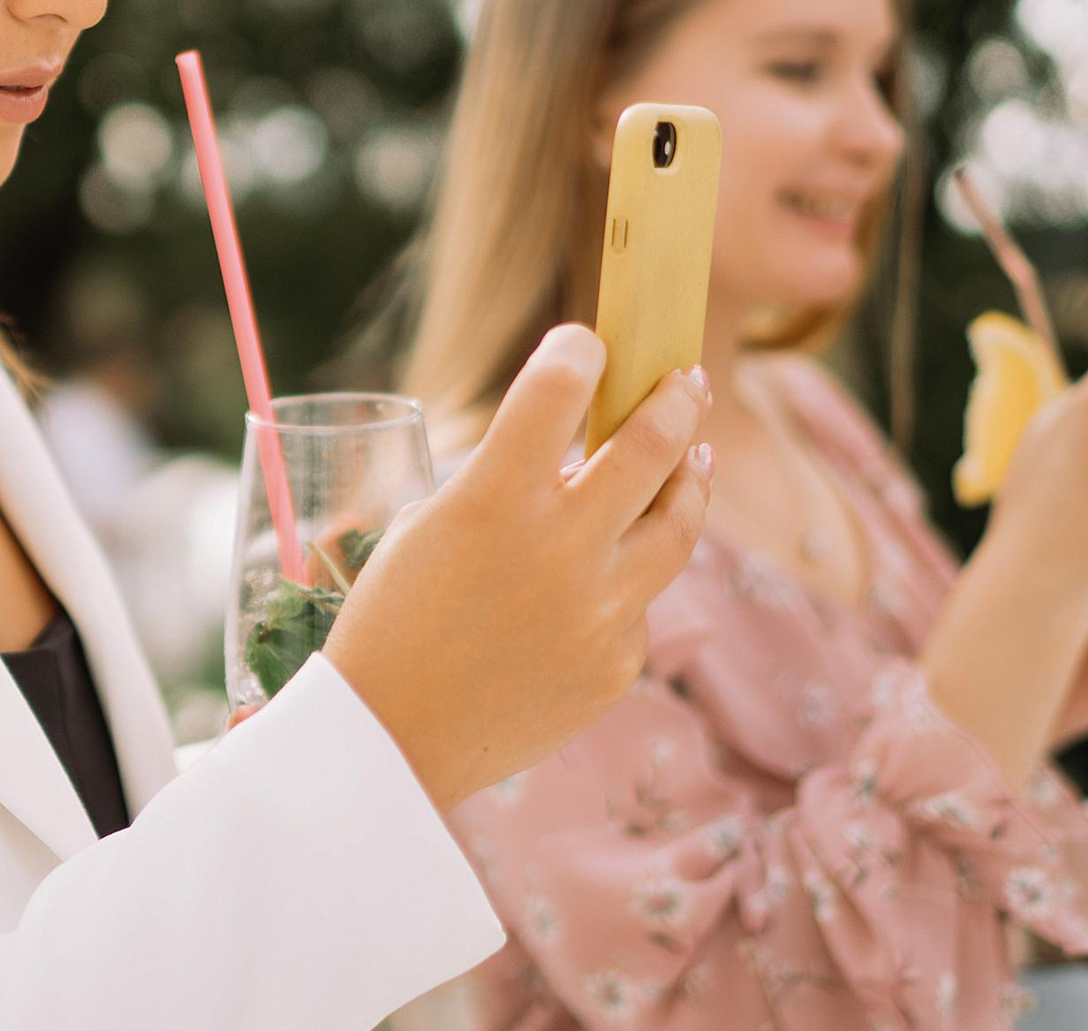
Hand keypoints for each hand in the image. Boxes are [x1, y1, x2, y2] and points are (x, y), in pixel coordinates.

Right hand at [323, 326, 713, 809]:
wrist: (393, 742)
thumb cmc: (392, 621)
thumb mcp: (429, 528)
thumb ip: (502, 487)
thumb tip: (568, 463)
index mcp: (493, 500)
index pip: (560, 386)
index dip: (578, 351)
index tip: (586, 345)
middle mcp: (558, 548)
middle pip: (650, 445)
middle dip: (676, 399)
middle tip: (687, 380)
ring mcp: (599, 611)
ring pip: (678, 525)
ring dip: (689, 479)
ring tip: (695, 455)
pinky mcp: (617, 664)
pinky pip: (639, 604)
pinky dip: (625, 581)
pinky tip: (604, 579)